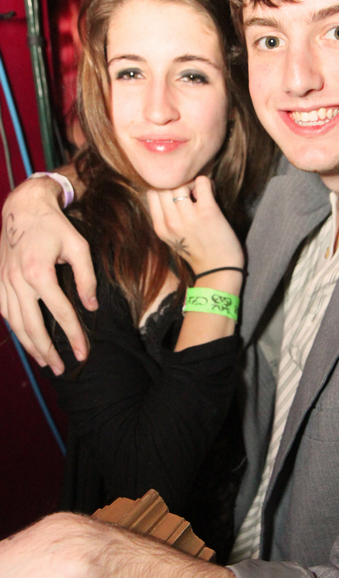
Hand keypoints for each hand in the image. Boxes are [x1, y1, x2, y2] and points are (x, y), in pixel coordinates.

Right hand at [0, 177, 96, 372]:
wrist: (23, 208)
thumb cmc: (55, 226)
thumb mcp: (79, 247)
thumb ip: (86, 278)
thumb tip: (91, 306)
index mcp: (39, 272)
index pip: (61, 313)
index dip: (73, 335)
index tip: (83, 352)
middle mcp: (17, 281)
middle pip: (33, 326)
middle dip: (47, 351)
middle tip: (60, 369)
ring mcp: (4, 281)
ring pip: (15, 323)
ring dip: (29, 345)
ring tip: (43, 361)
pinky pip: (4, 311)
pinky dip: (15, 329)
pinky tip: (25, 339)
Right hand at [147, 176, 244, 276]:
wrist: (219, 268)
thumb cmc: (198, 250)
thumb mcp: (171, 238)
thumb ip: (165, 216)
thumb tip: (168, 189)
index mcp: (160, 227)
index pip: (152, 192)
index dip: (164, 188)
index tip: (177, 195)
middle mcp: (171, 222)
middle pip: (164, 185)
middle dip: (177, 183)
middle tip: (189, 192)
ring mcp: (189, 217)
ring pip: (181, 182)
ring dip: (192, 183)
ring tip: (200, 194)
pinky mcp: (208, 212)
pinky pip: (202, 182)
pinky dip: (206, 183)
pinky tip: (210, 193)